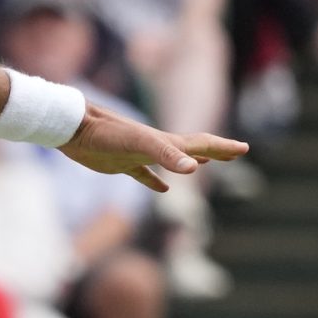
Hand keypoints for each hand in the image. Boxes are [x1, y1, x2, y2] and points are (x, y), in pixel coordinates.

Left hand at [61, 107, 247, 193]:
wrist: (73, 128)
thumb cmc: (105, 133)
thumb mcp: (139, 144)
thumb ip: (166, 155)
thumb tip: (194, 169)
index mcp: (164, 141)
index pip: (201, 143)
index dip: (223, 147)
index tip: (244, 148)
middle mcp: (155, 146)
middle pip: (192, 149)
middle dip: (216, 151)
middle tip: (236, 153)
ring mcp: (139, 155)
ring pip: (171, 160)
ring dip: (190, 162)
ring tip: (204, 165)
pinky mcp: (121, 164)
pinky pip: (144, 175)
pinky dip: (156, 182)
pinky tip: (163, 189)